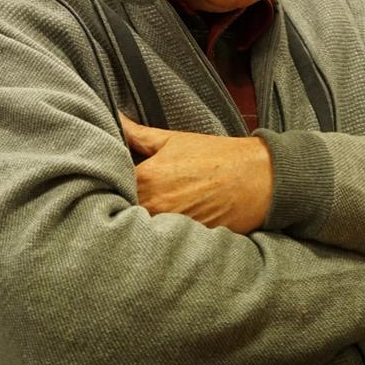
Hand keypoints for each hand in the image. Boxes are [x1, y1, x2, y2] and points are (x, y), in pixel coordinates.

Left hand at [119, 113, 273, 233]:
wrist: (260, 178)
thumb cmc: (218, 156)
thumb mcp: (175, 140)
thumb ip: (138, 134)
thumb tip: (112, 118)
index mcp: (147, 178)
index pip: (108, 188)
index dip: (105, 189)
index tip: (104, 186)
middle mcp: (155, 207)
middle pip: (121, 214)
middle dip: (118, 209)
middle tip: (116, 204)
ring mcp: (171, 229)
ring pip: (139, 232)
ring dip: (136, 227)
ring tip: (137, 219)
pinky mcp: (186, 244)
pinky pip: (161, 245)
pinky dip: (158, 240)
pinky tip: (161, 232)